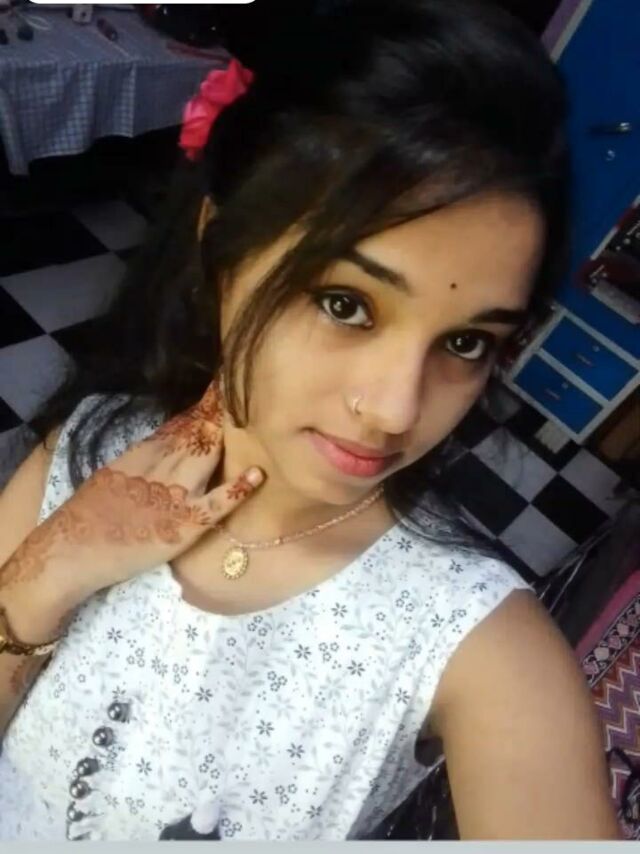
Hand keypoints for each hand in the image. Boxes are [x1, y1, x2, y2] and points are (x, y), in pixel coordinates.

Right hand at [4, 379, 264, 594]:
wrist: (71, 551)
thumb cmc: (89, 517)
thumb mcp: (114, 473)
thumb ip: (143, 457)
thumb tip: (171, 438)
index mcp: (142, 454)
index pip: (181, 424)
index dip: (205, 405)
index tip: (223, 384)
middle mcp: (160, 469)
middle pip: (197, 434)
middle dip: (220, 413)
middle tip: (243, 390)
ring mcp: (174, 496)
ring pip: (207, 458)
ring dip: (227, 437)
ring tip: (252, 415)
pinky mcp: (183, 526)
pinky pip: (215, 505)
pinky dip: (237, 489)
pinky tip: (256, 474)